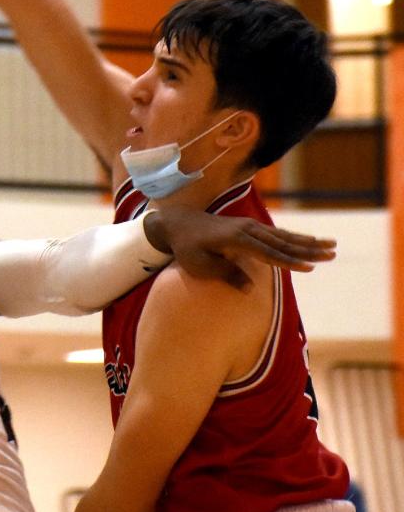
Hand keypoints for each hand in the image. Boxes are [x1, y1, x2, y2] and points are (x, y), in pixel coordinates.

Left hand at [144, 207, 335, 290]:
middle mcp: (247, 230)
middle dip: (309, 249)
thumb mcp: (201, 266)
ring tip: (330, 244)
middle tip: (333, 253)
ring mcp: (249, 227)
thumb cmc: (186, 248)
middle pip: (283, 242)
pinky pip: (276, 233)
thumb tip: (251, 289)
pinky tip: (307, 241)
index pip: (269, 253)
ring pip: (283, 236)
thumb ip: (227, 275)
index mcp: (237, 239)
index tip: (310, 268)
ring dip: (307, 241)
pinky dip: (294, 237)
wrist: (178, 223)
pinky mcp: (248, 227)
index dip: (290, 262)